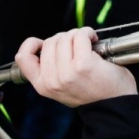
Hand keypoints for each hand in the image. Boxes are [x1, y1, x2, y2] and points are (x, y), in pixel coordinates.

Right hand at [15, 27, 136, 107]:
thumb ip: (50, 70)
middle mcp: (52, 80)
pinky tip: (94, 40)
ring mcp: (67, 73)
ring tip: (88, 45)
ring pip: (65, 37)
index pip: (23, 58)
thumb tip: (45, 45)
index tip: (44, 43)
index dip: (32, 44)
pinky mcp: (83, 64)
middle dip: (65, 38)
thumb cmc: (93, 92)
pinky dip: (88, 33)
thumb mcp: (62, 87)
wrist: (115, 105)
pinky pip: (80, 36)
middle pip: (50, 42)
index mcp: (43, 86)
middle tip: (78, 46)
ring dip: (78, 35)